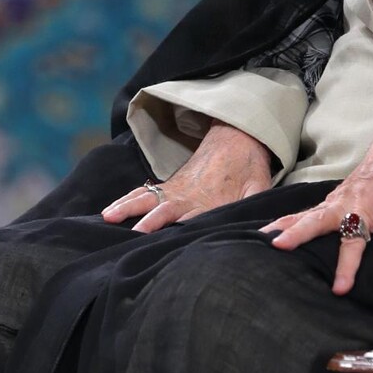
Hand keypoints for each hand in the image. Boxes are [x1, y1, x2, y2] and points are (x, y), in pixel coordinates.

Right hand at [101, 120, 274, 232]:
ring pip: (147, 198)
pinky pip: (143, 192)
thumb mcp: (258, 188)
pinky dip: (126, 200)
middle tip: (133, 232)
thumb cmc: (249, 169)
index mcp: (210, 200)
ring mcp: (176, 189)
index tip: (166, 237)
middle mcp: (188, 195)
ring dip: (127, 207)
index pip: (192, 217)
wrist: (237, 136)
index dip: (180, 227)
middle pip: (164, 208)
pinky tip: (109, 212)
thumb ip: (255, 206)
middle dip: (148, 220)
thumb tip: (264, 228)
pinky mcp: (170, 186)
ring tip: (108, 218)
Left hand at [260, 108, 372, 296]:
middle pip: (317, 221)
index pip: (302, 216)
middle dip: (297, 233)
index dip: (281, 226)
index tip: (258, 237)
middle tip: (278, 246)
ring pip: (353, 237)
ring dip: (347, 265)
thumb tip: (311, 231)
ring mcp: (367, 208)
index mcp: (333, 204)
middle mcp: (345, 205)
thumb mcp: (347, 195)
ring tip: (340, 290)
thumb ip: (331, 213)